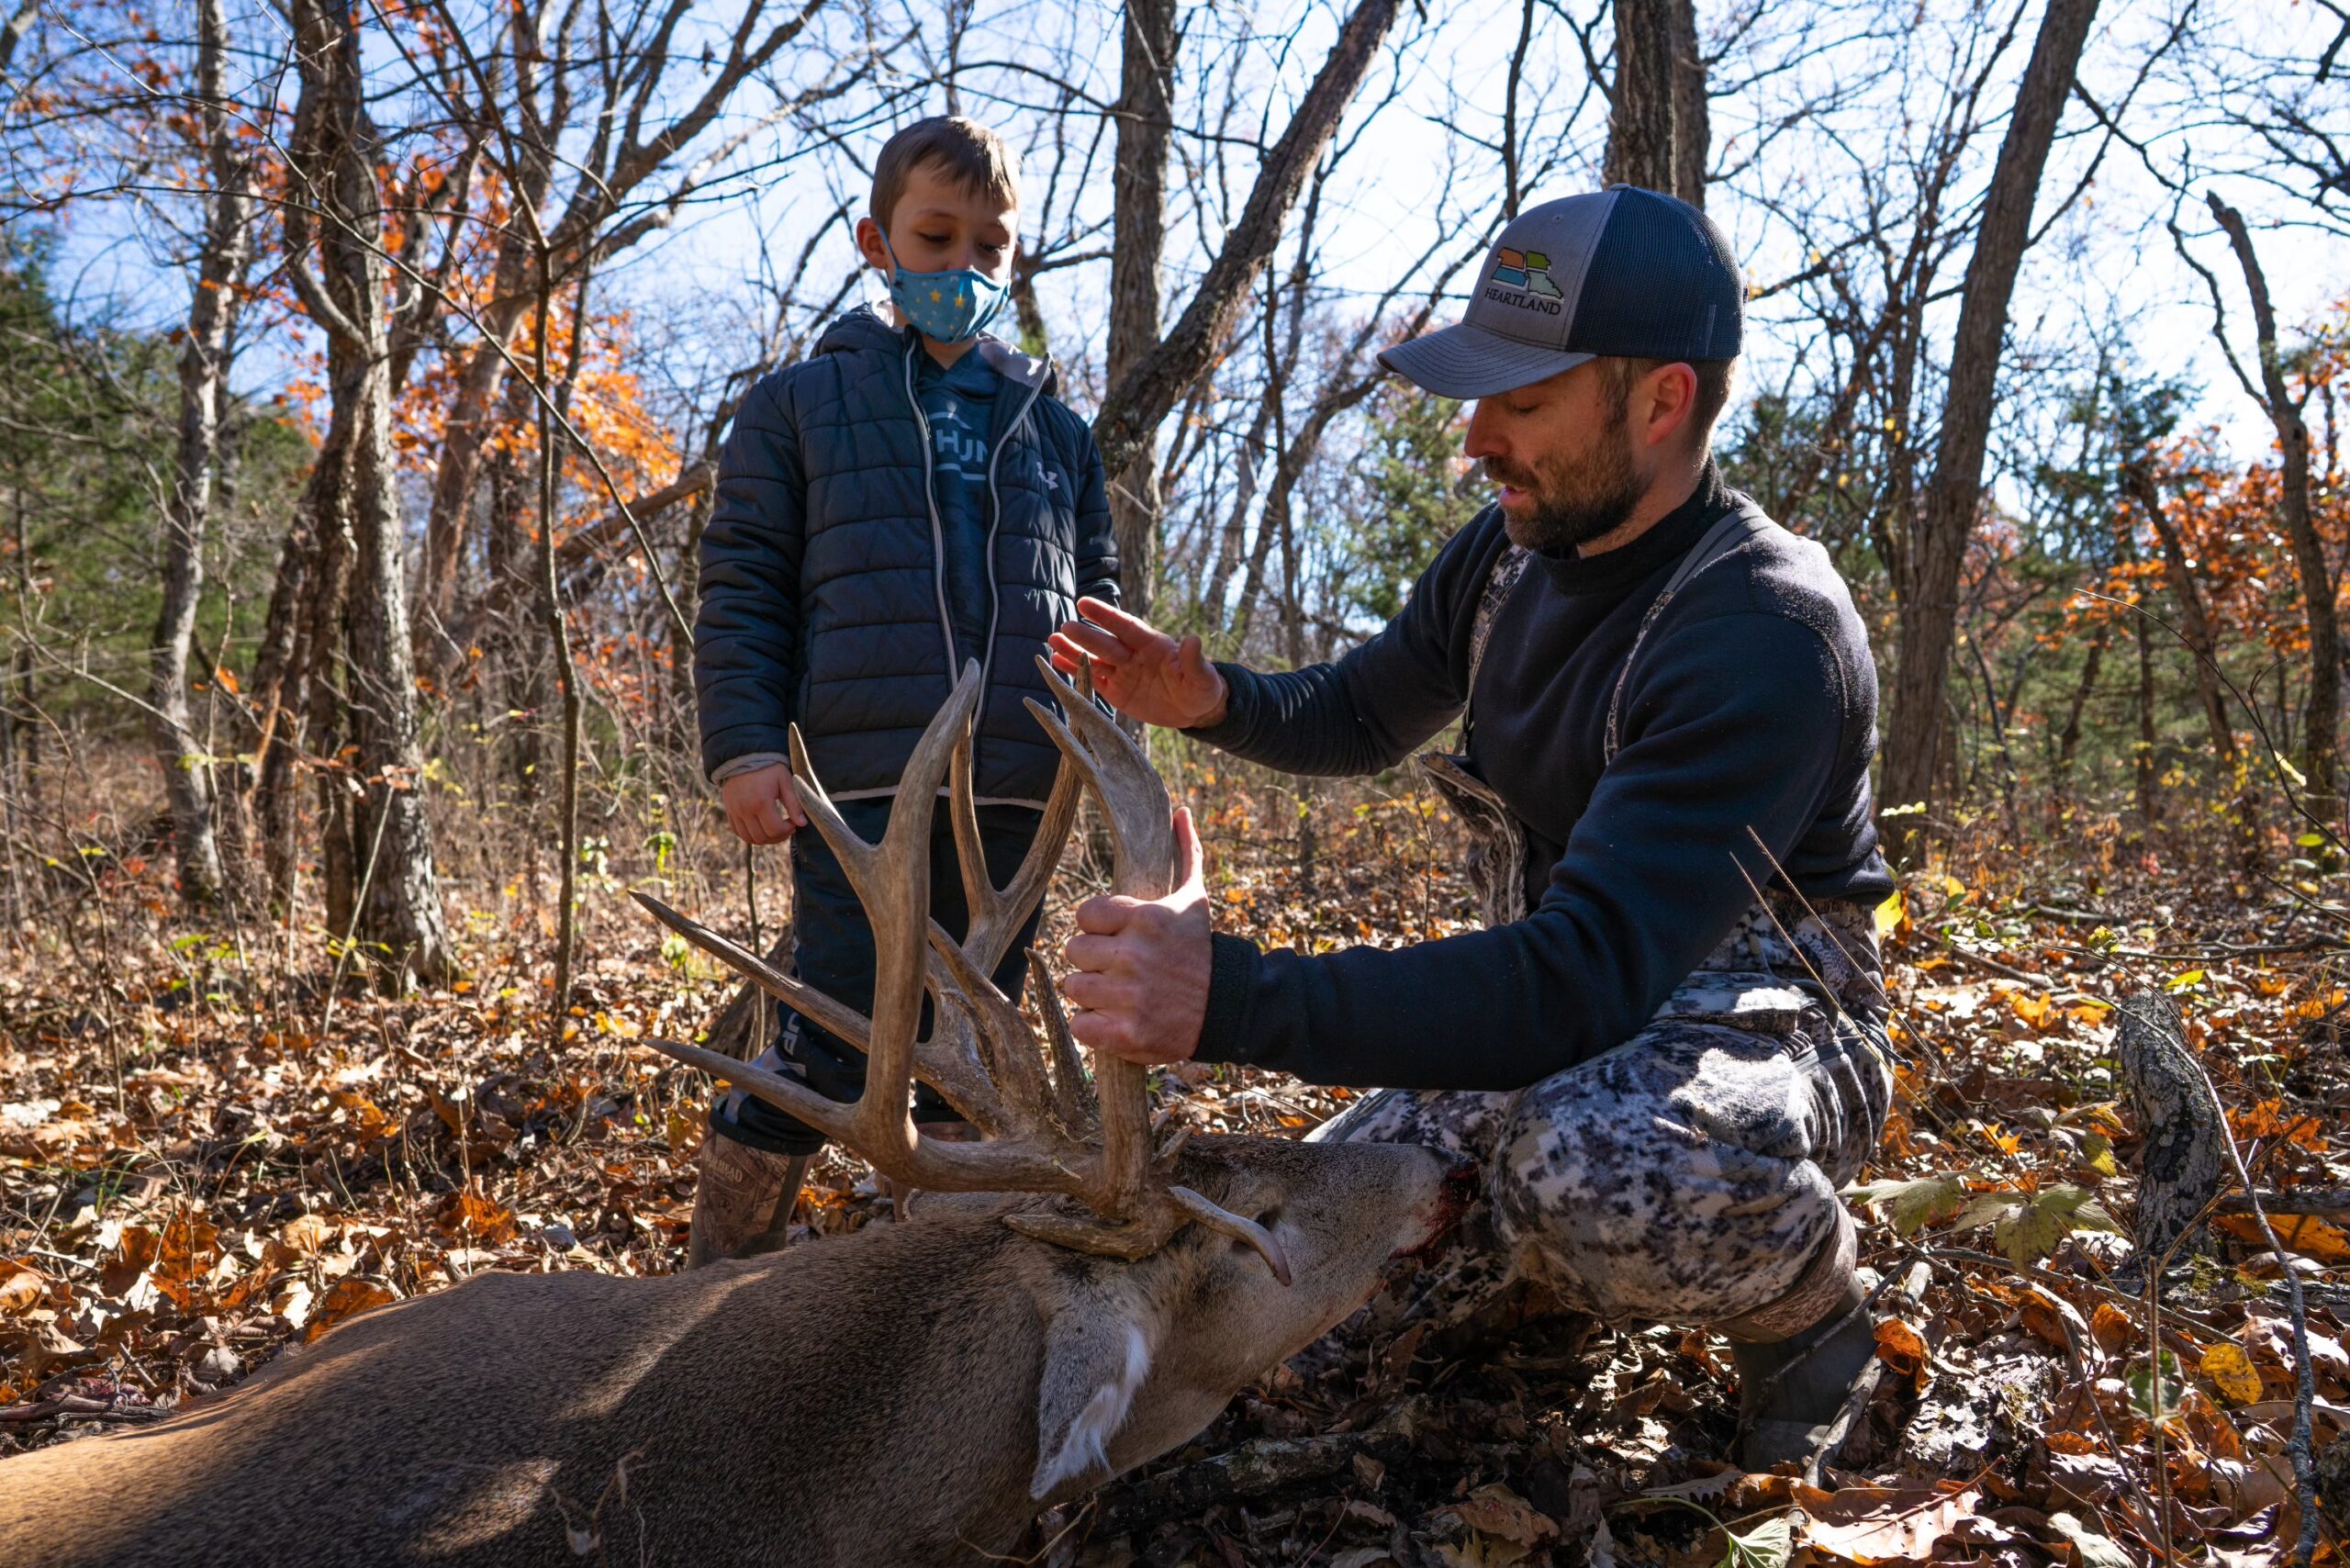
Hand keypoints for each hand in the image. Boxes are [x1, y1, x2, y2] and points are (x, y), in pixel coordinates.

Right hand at [719, 763, 806, 844]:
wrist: (744, 757)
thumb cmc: (769, 768)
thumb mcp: (785, 781)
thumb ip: (794, 803)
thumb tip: (802, 823)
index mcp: (761, 802)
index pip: (775, 830)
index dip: (788, 830)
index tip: (794, 823)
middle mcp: (745, 810)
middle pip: (762, 838)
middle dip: (778, 836)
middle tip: (787, 827)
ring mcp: (735, 812)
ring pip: (750, 838)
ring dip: (765, 839)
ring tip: (775, 829)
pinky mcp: (729, 811)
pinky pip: (738, 832)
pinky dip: (750, 835)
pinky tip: (761, 827)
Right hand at [1048, 597, 1228, 730]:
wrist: (1195, 710)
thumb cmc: (1202, 688)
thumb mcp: (1203, 677)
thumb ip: (1194, 661)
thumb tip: (1193, 640)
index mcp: (1152, 645)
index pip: (1125, 627)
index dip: (1106, 616)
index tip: (1084, 603)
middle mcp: (1133, 655)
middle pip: (1106, 644)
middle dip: (1086, 636)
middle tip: (1065, 628)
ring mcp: (1123, 672)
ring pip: (1094, 659)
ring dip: (1073, 650)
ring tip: (1051, 640)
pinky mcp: (1117, 692)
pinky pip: (1093, 680)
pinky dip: (1074, 672)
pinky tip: (1055, 662)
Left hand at [1060, 807, 1209, 1064]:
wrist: (1230, 1007)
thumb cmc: (1202, 949)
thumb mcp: (1196, 898)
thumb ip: (1185, 853)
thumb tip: (1181, 811)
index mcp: (1145, 918)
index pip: (1083, 915)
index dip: (1094, 927)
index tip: (1113, 936)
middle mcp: (1134, 955)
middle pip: (1073, 951)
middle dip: (1091, 960)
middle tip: (1115, 966)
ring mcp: (1129, 996)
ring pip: (1074, 987)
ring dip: (1091, 993)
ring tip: (1117, 993)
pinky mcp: (1127, 1033)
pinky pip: (1082, 1025)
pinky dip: (1093, 1026)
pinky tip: (1116, 1018)